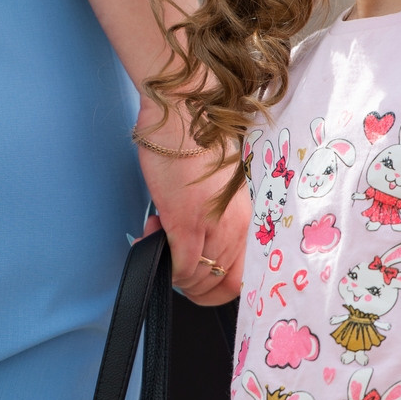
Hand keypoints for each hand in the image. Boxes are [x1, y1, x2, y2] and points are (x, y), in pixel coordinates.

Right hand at [136, 103, 245, 305]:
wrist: (187, 111)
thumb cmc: (198, 140)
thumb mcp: (221, 187)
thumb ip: (218, 217)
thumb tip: (196, 241)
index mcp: (249, 220)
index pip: (244, 279)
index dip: (217, 288)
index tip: (196, 278)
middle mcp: (238, 228)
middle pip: (221, 287)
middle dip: (192, 285)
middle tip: (173, 262)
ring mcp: (214, 226)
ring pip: (197, 280)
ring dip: (174, 271)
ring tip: (160, 237)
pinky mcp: (186, 220)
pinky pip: (180, 266)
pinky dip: (164, 263)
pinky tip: (151, 235)